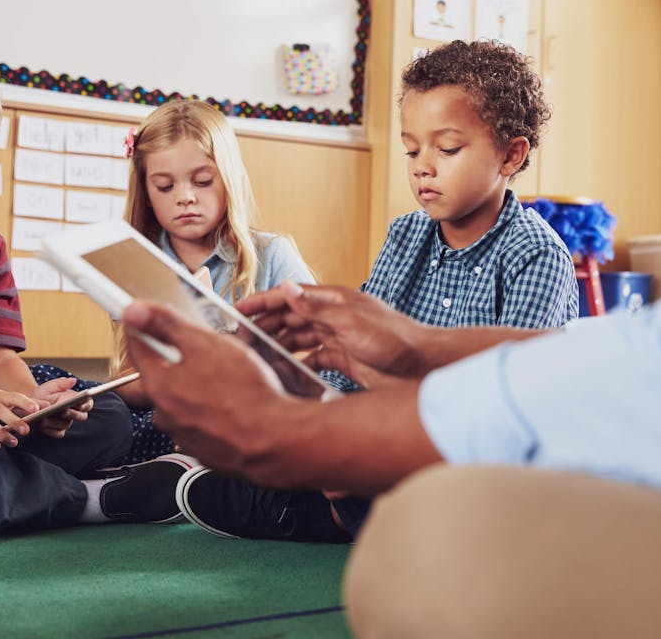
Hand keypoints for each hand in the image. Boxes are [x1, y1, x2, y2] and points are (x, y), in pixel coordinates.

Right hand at [0, 386, 38, 449]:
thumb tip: (48, 405)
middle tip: (26, 431)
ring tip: (14, 442)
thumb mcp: (5, 396)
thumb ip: (26, 402)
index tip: (36, 409)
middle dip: (15, 423)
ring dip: (3, 436)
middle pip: (4, 414)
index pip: (15, 398)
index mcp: (1, 397)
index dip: (26, 403)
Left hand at [29, 376, 92, 438]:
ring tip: (47, 417)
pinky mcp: (57, 431)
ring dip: (57, 421)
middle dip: (74, 414)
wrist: (31, 405)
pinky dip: (51, 430)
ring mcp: (65, 423)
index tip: (81, 404)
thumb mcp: (51, 386)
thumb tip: (73, 380)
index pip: (88, 404)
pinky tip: (43, 425)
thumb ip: (62, 383)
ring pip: (67, 424)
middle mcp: (73, 413)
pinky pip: (58, 433)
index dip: (86, 405)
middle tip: (64, 411)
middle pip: (82, 416)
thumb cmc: (43, 394)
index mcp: (76, 400)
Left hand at [121, 299, 299, 474]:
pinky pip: (201, 420)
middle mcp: (165, 413)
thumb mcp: (205, 344)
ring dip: (197, 386)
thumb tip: (135, 312)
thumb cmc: (245, 393)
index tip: (146, 318)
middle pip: (162, 375)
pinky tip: (234, 402)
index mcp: (159, 385)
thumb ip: (166, 325)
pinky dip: (212, 410)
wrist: (274, 437)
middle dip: (178, 359)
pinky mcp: (205, 448)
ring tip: (227, 379)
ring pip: (183, 399)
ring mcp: (184, 433)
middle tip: (204, 350)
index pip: (137, 348)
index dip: (143, 327)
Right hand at [238, 281, 429, 384]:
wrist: (422, 365)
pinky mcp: (344, 359)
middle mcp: (332, 317)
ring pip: (298, 340)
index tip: (237, 311)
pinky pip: (313, 359)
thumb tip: (287, 289)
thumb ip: (317, 308)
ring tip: (256, 358)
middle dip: (264, 327)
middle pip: (289, 319)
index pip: (289, 296)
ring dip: (278, 347)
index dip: (262, 303)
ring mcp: (338, 338)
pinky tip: (285, 373)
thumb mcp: (352, 321)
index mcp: (333, 301)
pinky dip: (298, 365)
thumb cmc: (395, 339)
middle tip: (240, 340)